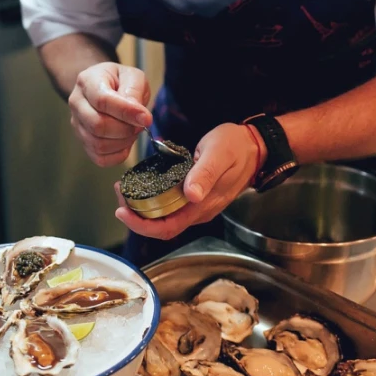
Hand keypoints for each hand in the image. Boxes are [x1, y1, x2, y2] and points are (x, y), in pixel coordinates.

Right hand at [69, 62, 151, 166]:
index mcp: (87, 81)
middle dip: (126, 129)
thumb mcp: (132, 76)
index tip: (146, 118)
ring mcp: (78, 125)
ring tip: (133, 131)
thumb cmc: (120, 81)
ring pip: (98, 144)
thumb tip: (140, 117)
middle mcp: (77, 104)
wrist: (105, 86)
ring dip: (123, 142)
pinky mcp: (84, 142)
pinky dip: (118, 155)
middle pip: (97, 125)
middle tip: (140, 124)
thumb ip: (135, 92)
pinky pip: (100, 158)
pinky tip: (126, 142)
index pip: (102, 101)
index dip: (126, 112)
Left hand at [115, 123, 264, 239]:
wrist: (255, 147)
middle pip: (161, 227)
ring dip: (142, 209)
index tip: (123, 212)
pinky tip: (144, 187)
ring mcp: (198, 206)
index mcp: (203, 206)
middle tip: (120, 194)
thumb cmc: (236, 147)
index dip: (142, 225)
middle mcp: (199, 211)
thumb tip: (191, 195)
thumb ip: (205, 174)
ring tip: (126, 190)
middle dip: (136, 216)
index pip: (167, 228)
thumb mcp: (219, 154)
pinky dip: (153, 201)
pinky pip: (170, 208)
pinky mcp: (196, 198)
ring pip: (164, 218)